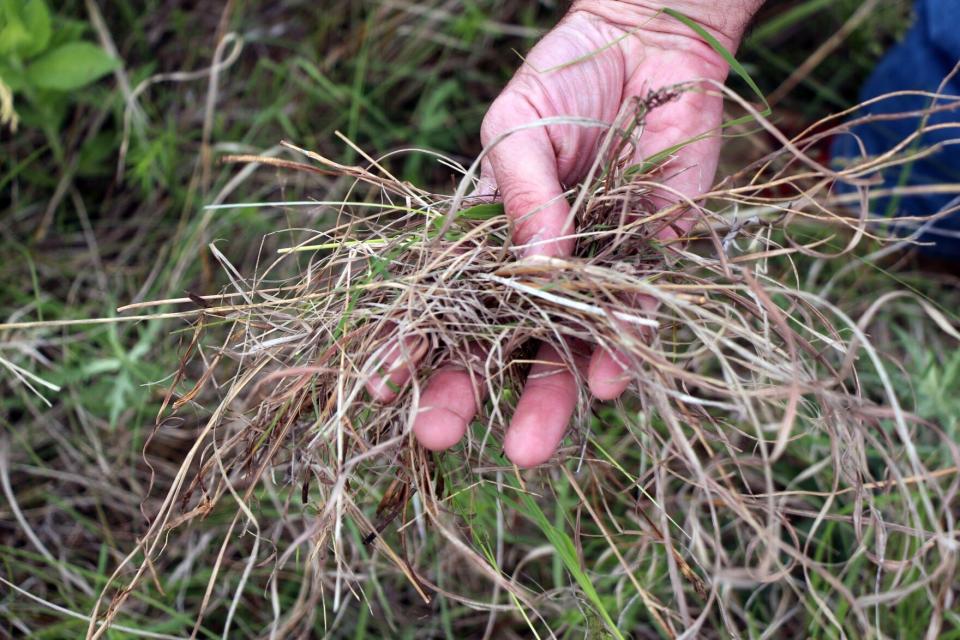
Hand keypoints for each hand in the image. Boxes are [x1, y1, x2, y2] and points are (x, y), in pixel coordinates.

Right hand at [373, 1, 760, 466]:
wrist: (647, 47)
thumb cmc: (564, 83)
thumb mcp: (516, 127)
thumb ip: (522, 194)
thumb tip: (535, 265)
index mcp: (489, 241)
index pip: (442, 303)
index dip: (411, 344)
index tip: (383, 385)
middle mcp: (537, 271)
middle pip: (496, 345)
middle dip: (465, 395)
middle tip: (436, 437)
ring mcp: (592, 273)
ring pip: (565, 351)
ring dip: (548, 399)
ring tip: (525, 449)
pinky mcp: (652, 260)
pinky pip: (636, 315)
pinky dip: (623, 347)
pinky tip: (609, 381)